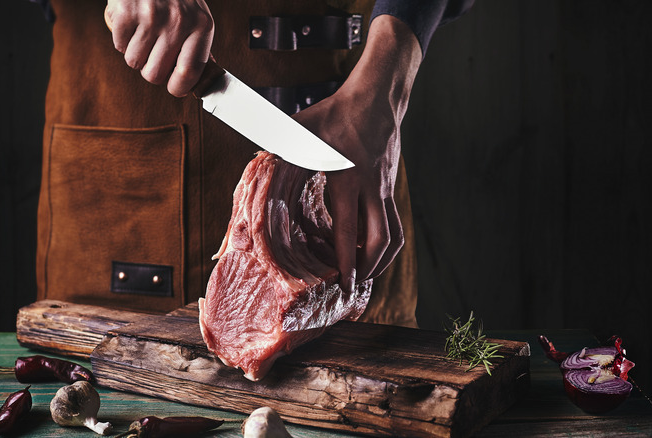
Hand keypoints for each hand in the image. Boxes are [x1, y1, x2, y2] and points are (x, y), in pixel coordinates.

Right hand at [106, 0, 213, 95]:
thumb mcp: (196, 16)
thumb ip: (195, 47)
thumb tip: (192, 82)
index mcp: (201, 26)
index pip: (189, 73)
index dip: (178, 88)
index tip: (173, 88)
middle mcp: (178, 22)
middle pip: (155, 74)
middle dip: (149, 69)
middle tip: (152, 52)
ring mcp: (151, 17)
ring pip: (134, 62)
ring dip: (135, 52)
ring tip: (143, 32)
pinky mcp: (127, 12)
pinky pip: (119, 46)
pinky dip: (122, 38)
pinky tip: (132, 22)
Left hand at [292, 15, 422, 291]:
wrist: (377, 98)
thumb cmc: (336, 113)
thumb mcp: (301, 130)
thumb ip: (280, 151)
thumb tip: (256, 168)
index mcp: (348, 178)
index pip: (349, 228)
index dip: (347, 260)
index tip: (344, 283)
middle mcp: (372, 188)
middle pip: (381, 240)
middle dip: (370, 269)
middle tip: (355, 286)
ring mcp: (386, 189)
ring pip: (394, 235)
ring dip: (382, 260)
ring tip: (365, 274)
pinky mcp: (391, 187)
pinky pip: (394, 223)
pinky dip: (385, 242)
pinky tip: (369, 247)